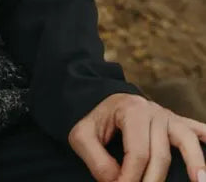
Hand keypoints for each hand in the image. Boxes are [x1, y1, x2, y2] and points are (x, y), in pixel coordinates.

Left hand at [68, 92, 205, 181]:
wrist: (106, 102)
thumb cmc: (97, 122)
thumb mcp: (82, 136)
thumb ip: (95, 159)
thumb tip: (116, 181)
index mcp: (131, 111)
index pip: (137, 153)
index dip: (130, 178)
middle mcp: (153, 111)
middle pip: (160, 154)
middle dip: (152, 181)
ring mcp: (169, 117)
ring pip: (186, 140)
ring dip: (194, 162)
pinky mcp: (179, 123)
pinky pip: (197, 129)